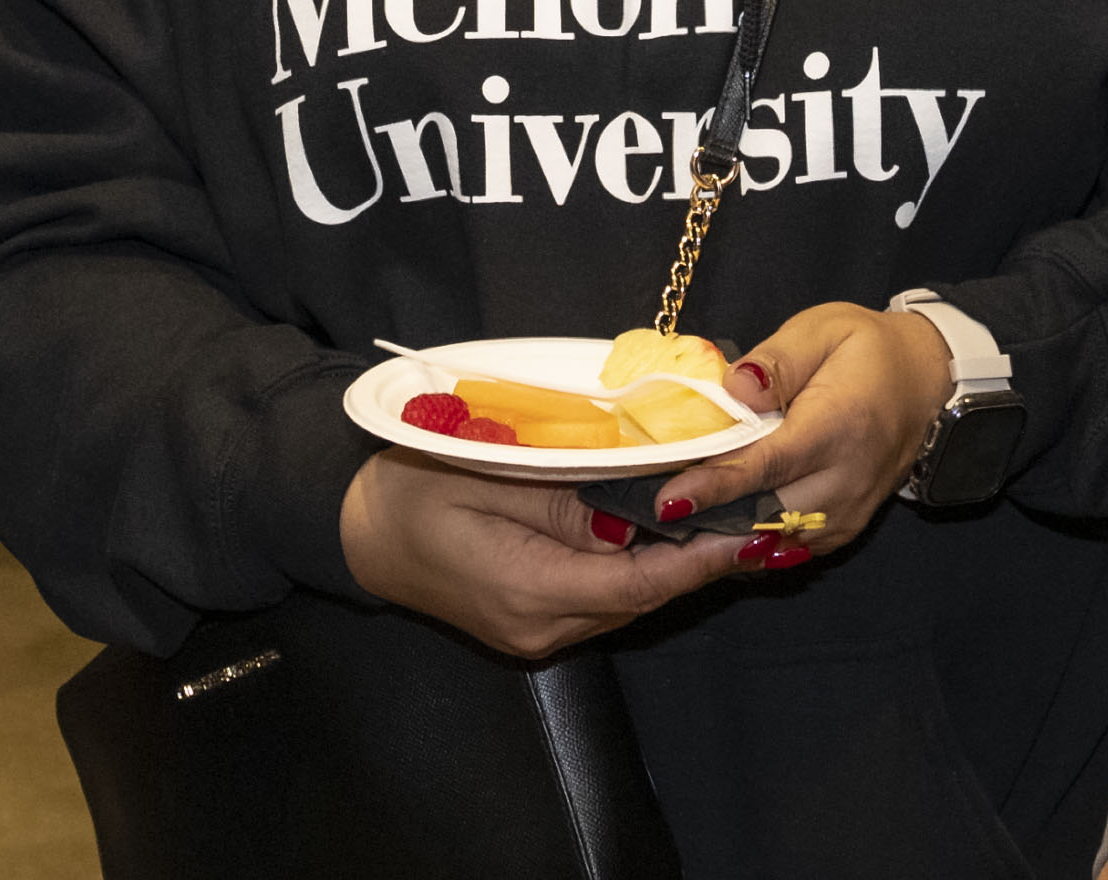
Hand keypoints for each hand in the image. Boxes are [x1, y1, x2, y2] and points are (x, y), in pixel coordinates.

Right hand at [338, 451, 739, 660]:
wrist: (357, 530)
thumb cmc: (414, 487)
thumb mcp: (489, 473)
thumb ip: (566, 497)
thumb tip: (640, 514)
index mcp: (529, 590)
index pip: (639, 582)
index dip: (699, 559)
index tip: (749, 531)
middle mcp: (542, 628)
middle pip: (642, 597)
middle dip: (698, 560)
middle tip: (750, 512)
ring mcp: (536, 634)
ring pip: (626, 601)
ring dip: (671, 565)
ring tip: (719, 517)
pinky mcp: (531, 626)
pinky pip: (601, 599)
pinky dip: (637, 570)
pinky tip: (658, 534)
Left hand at [647, 303, 954, 560]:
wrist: (926, 383)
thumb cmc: (866, 350)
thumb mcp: (821, 330)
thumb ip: (776, 361)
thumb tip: (734, 389)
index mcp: (839, 425)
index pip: (768, 465)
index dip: (716, 484)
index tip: (667, 499)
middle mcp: (847, 480)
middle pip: (767, 512)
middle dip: (707, 516)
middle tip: (643, 512)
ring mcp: (848, 512)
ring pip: (775, 541)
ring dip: (724, 536)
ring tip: (668, 524)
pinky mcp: (844, 529)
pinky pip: (789, 548)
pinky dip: (750, 543)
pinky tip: (710, 529)